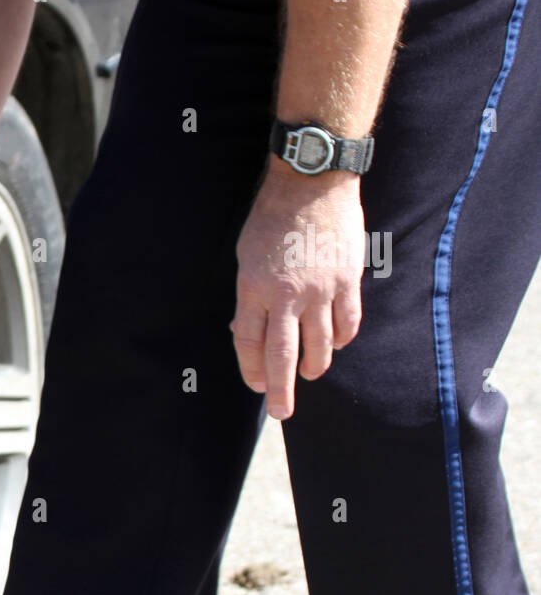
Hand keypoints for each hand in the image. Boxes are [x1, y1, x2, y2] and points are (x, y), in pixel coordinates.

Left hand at [230, 162, 365, 418]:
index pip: (248, 342)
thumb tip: (250, 328)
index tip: (255, 384)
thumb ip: (249, 294)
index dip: (251, 368)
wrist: (312, 182)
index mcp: (253, 288)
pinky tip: (337, 345)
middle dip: (281, 389)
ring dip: (315, 366)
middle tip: (282, 412)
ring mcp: (320, 289)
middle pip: (282, 354)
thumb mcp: (246, 255)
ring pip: (321, 344)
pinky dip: (343, 339)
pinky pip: (348, 322)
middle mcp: (286, 294)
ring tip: (310, 375)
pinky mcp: (347, 280)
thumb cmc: (271, 217)